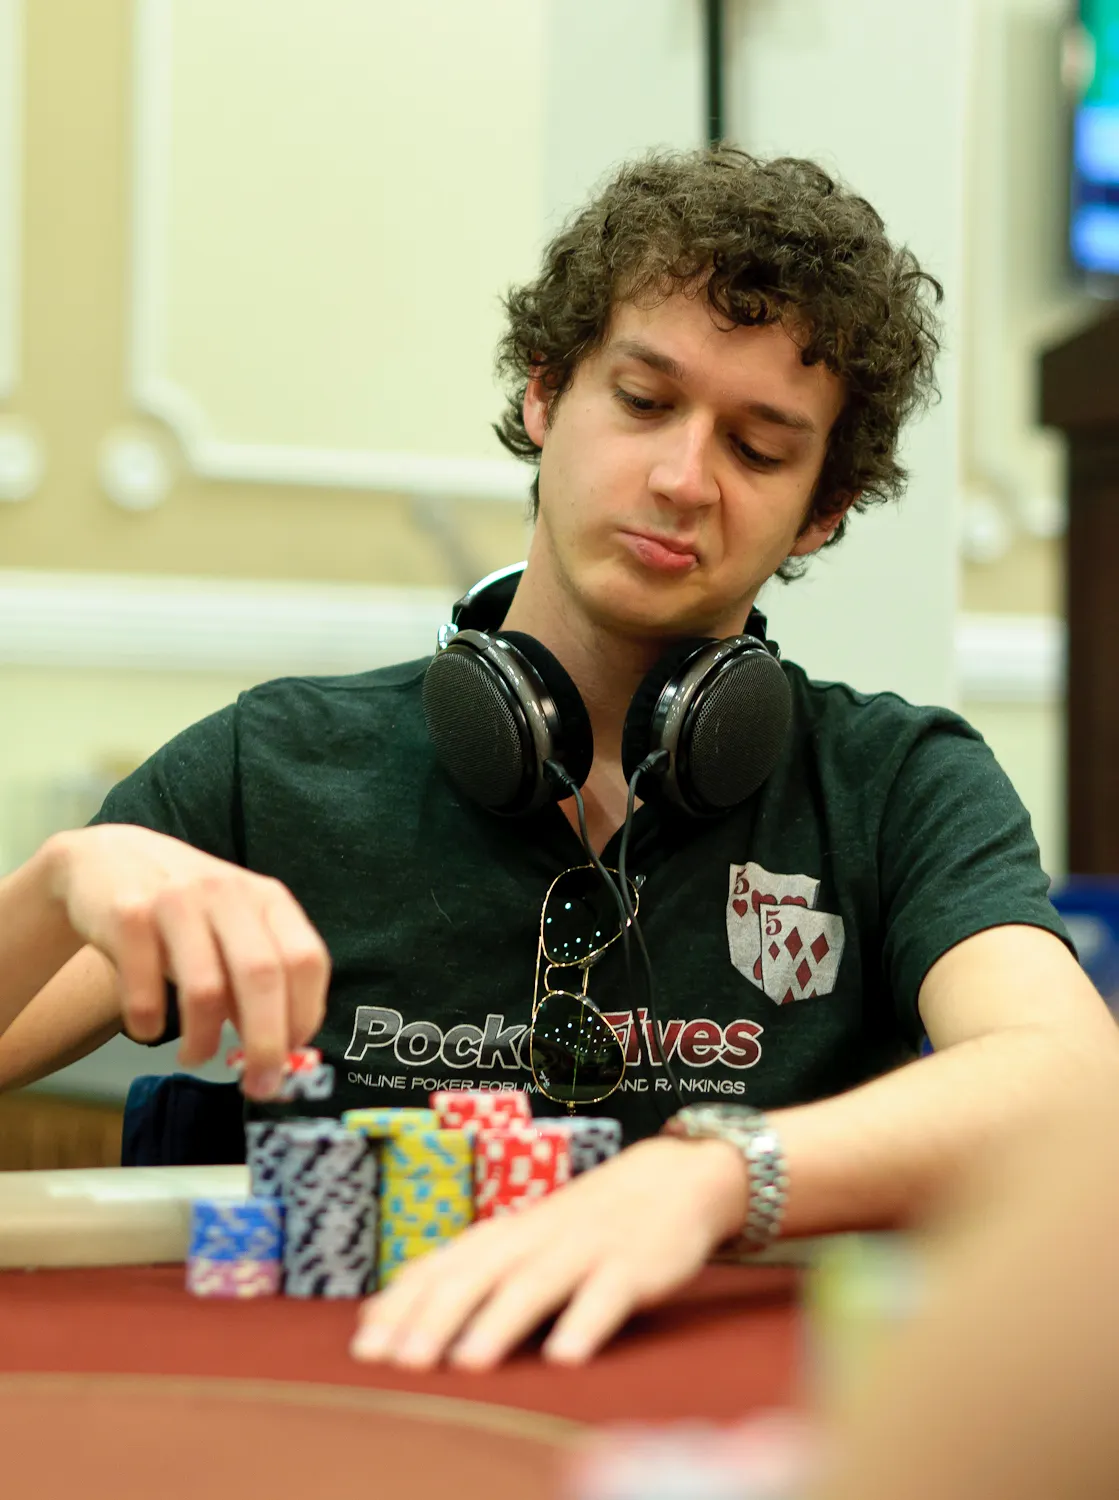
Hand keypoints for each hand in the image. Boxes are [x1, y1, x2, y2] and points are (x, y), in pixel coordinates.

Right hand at [43, 824, 329, 1097]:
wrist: (106, 858)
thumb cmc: (185, 910)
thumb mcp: (233, 928)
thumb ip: (259, 978)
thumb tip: (284, 1049)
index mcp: (266, 898)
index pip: (307, 959)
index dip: (305, 1014)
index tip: (293, 1055)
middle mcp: (227, 892)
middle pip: (263, 975)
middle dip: (267, 1042)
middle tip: (259, 1086)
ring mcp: (177, 899)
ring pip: (205, 987)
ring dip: (204, 1040)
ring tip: (197, 1058)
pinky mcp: (127, 913)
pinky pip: (143, 987)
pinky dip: (149, 1021)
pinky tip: (148, 1029)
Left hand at [351, 1134, 749, 1369]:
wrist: (671, 1178)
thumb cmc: (579, 1224)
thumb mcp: (518, 1241)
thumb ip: (459, 1274)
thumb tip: (373, 1317)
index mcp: (502, 1236)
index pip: (440, 1267)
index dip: (402, 1306)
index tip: (363, 1349)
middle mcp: (534, 1238)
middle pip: (476, 1275)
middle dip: (435, 1319)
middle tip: (399, 1365)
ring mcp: (584, 1248)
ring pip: (535, 1284)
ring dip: (499, 1323)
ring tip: (467, 1366)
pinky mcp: (633, 1265)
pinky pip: (607, 1294)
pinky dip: (585, 1323)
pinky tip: (565, 1357)